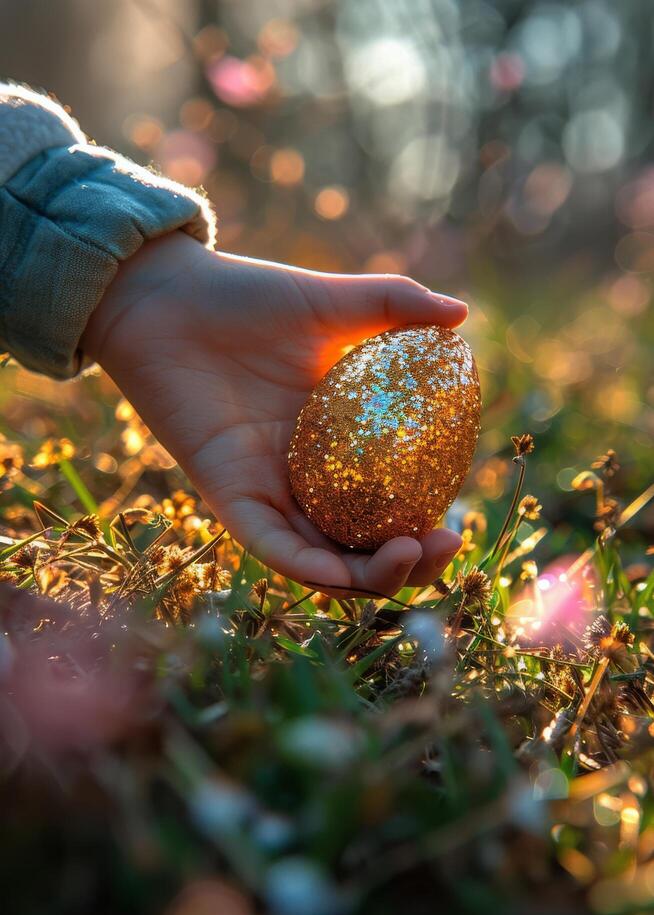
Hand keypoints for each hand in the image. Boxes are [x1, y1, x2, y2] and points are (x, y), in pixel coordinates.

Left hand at [83, 232, 466, 595]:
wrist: (165, 298)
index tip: (455, 520)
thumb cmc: (245, 297)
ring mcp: (270, 493)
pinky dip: (310, 568)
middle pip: (363, 547)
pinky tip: (348, 571)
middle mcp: (307, 480)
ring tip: (411, 555)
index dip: (423, 524)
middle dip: (408, 564)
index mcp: (337, 444)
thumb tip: (462, 315)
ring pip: (323, 562)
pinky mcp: (230, 498)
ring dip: (370, 576)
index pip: (388, 506)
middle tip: (443, 544)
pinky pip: (273, 547)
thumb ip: (396, 305)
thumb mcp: (333, 302)